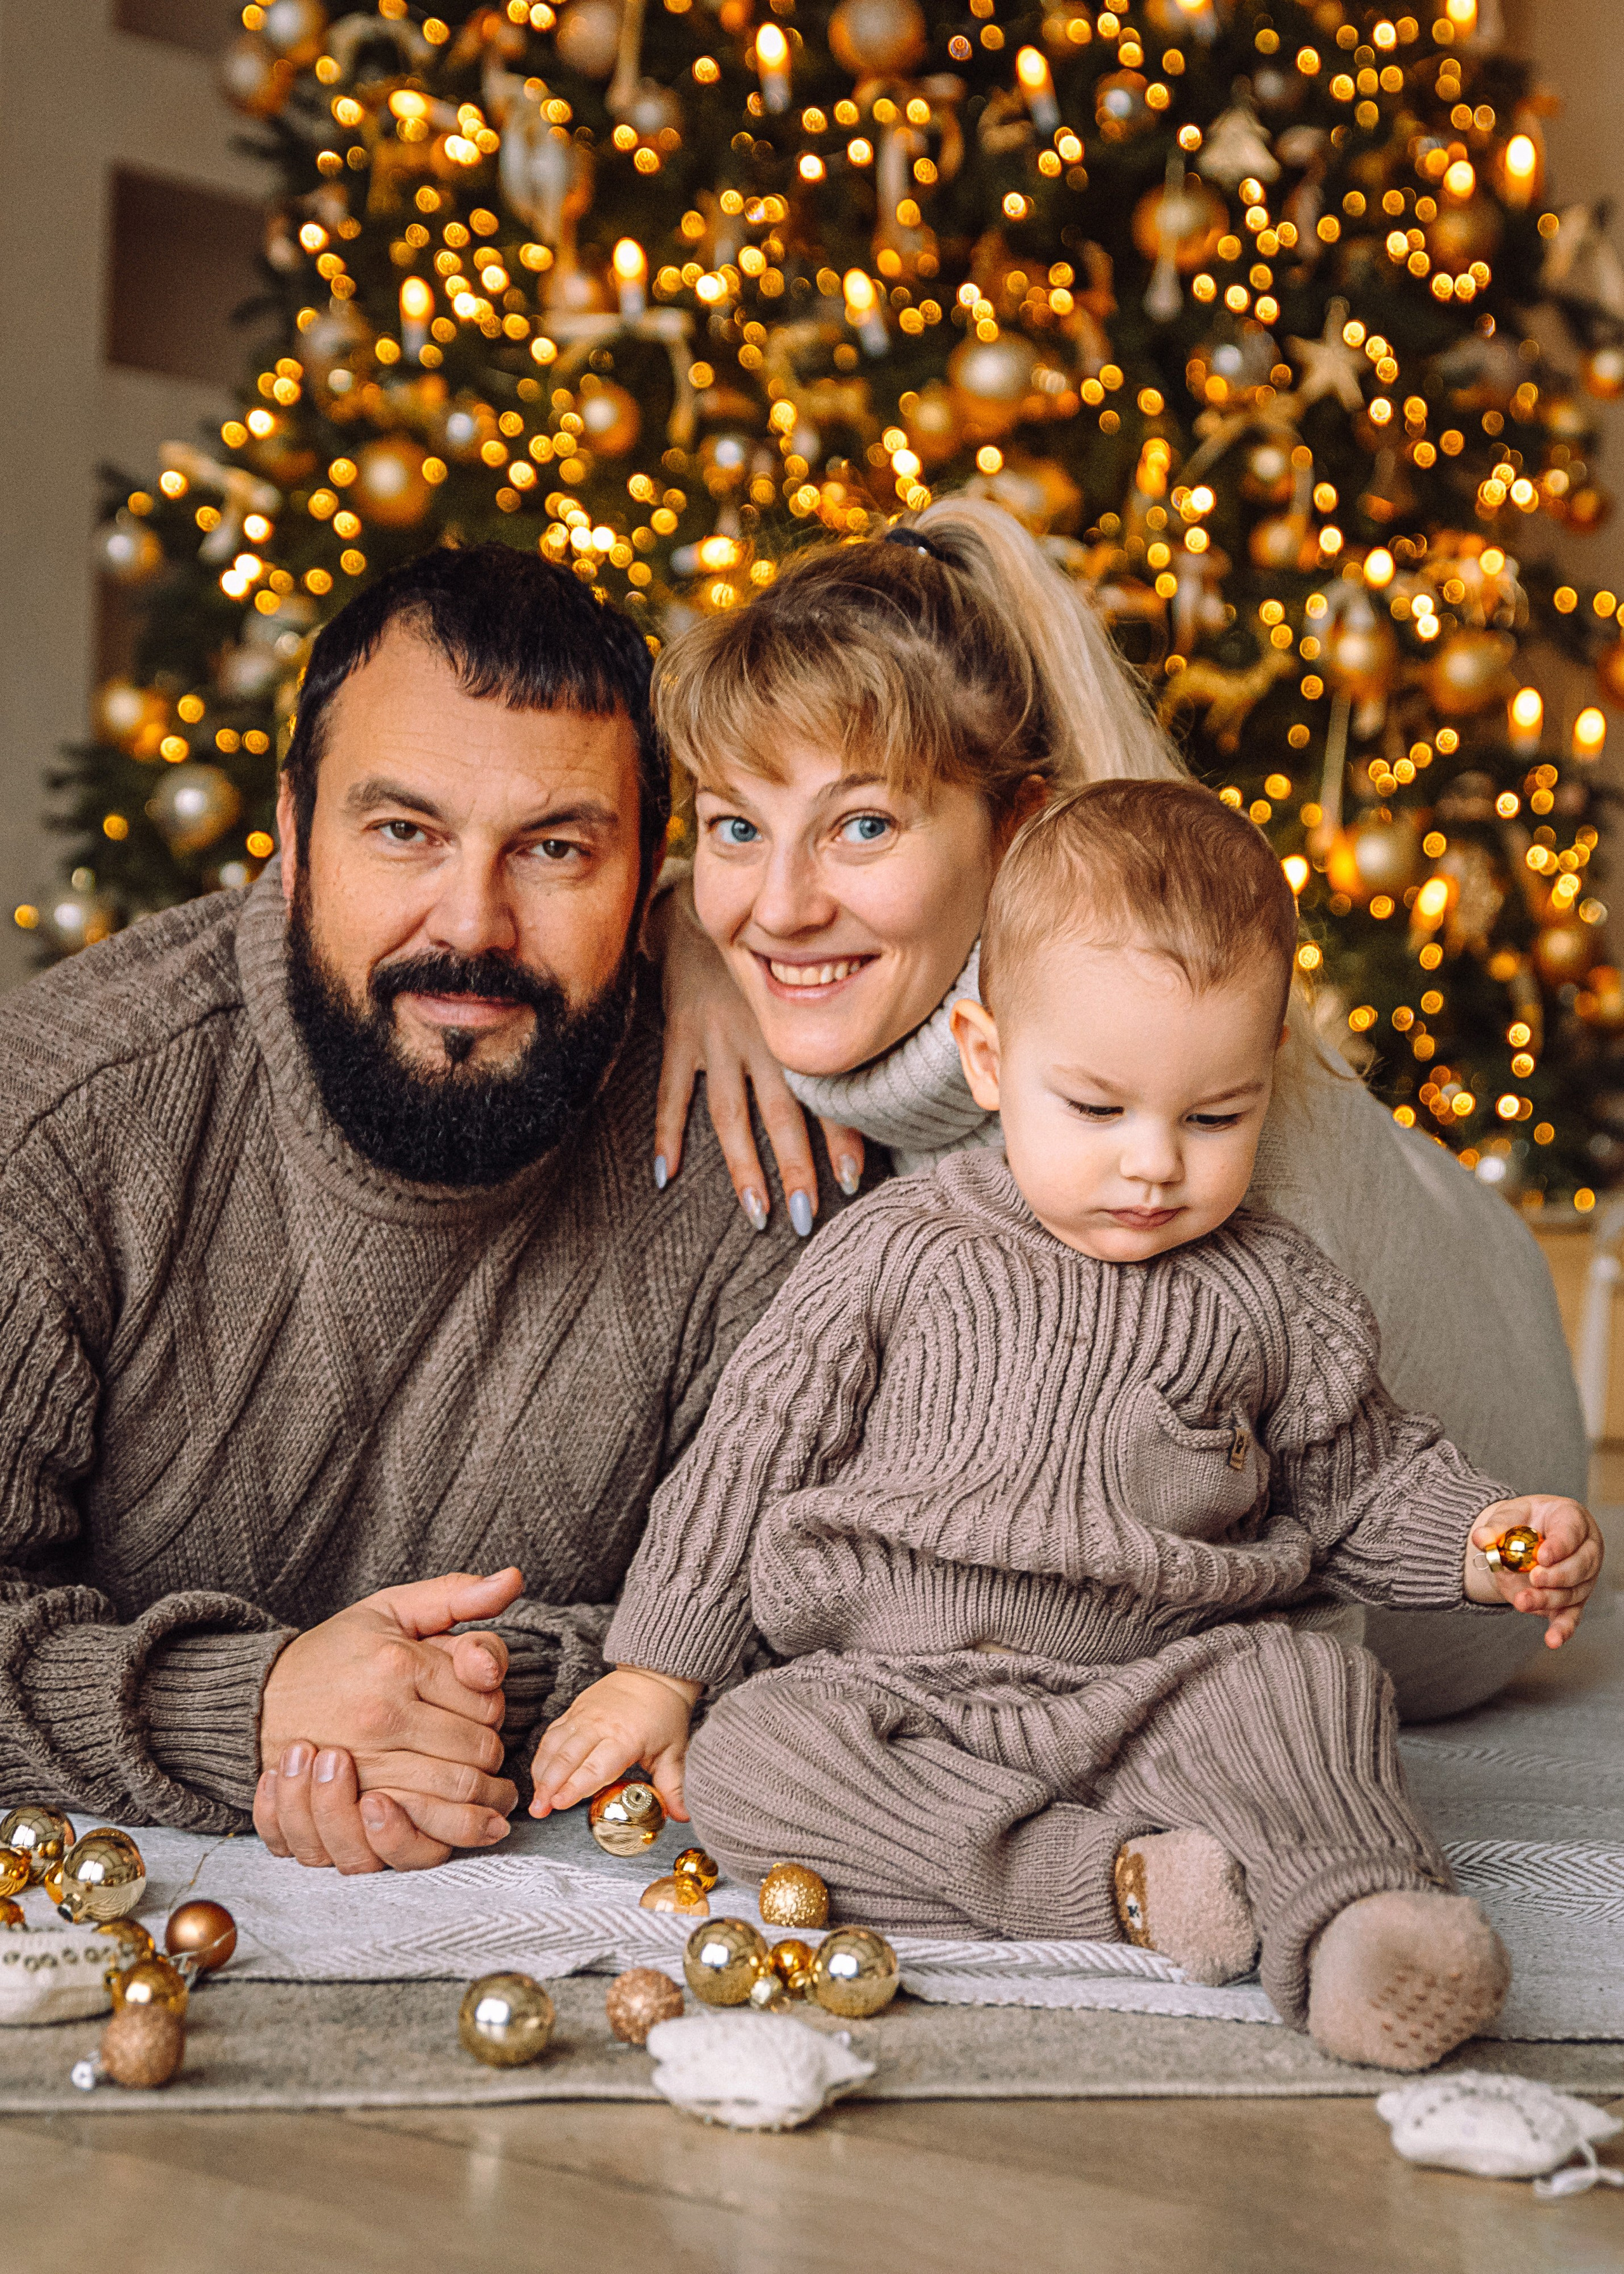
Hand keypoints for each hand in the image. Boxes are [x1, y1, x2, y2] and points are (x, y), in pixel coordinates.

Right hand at [257, 1570, 522, 1857]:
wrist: (258, 1702)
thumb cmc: (335, 1653)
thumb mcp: (391, 1609)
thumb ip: (456, 1596)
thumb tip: (514, 1578)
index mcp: (397, 1664)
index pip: (486, 1700)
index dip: (494, 1707)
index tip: (478, 1706)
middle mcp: (382, 1715)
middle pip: (478, 1749)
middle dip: (491, 1751)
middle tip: (481, 1748)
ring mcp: (366, 1766)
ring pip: (457, 1792)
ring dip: (486, 1795)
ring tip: (494, 1791)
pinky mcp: (351, 1807)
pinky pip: (419, 1832)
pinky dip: (454, 1831)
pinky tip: (475, 1822)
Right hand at [528, 1666, 699, 1821]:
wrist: (655, 1674)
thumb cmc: (665, 1713)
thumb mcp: (674, 1751)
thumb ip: (674, 1787)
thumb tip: (683, 1816)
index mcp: (624, 1737)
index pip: (594, 1767)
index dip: (574, 1787)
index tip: (559, 1804)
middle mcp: (598, 1725)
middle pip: (567, 1758)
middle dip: (549, 1786)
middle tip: (538, 1811)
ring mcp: (583, 1716)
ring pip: (554, 1745)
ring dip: (542, 1773)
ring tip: (535, 1800)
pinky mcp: (574, 1710)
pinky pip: (552, 1733)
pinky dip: (543, 1756)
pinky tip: (539, 1775)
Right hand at [648, 878, 861, 1229]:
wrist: (706, 910)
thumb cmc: (768, 956)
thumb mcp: (803, 987)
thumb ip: (826, 1032)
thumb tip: (869, 1084)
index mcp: (797, 1033)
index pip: (826, 1094)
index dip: (840, 1137)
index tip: (853, 1182)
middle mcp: (762, 1039)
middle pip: (782, 1115)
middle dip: (796, 1167)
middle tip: (807, 1216)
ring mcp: (719, 1039)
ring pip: (731, 1114)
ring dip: (745, 1167)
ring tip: (758, 1212)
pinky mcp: (681, 1033)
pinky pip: (672, 1091)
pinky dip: (667, 1133)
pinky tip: (664, 1175)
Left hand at [1465, 1496, 1604, 1646]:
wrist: (1520, 1539)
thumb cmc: (1522, 1522)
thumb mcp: (1508, 1516)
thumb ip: (1496, 1527)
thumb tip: (1480, 1538)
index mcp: (1572, 1519)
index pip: (1572, 1532)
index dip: (1560, 1545)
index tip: (1543, 1556)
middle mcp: (1585, 1550)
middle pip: (1580, 1566)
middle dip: (1557, 1575)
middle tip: (1535, 1578)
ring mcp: (1581, 1578)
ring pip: (1571, 1593)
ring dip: (1547, 1599)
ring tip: (1522, 1601)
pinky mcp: (1571, 1601)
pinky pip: (1570, 1617)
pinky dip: (1562, 1630)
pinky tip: (1553, 1640)